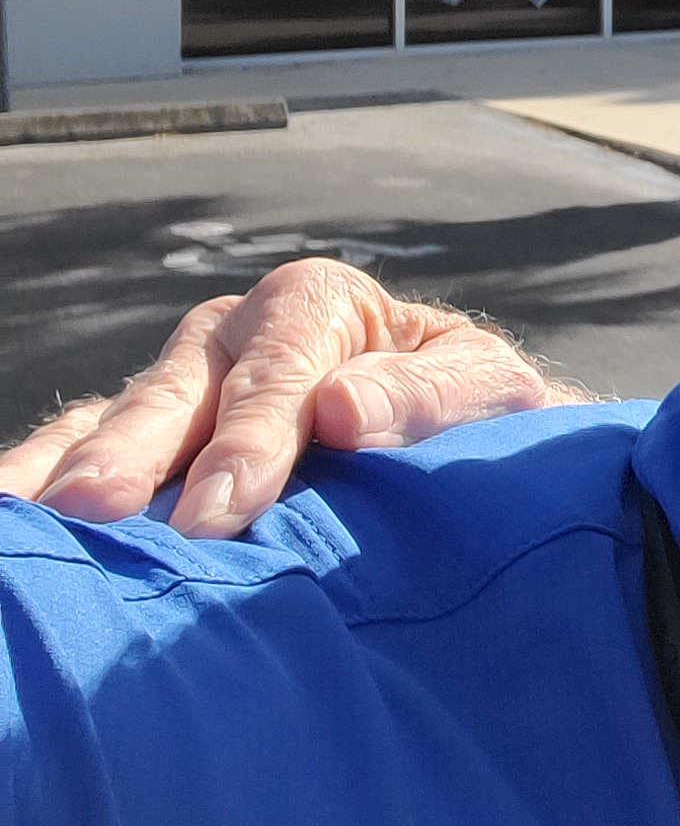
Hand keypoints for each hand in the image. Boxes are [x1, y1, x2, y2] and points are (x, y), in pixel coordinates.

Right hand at [0, 259, 587, 537]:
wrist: (467, 430)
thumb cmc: (478, 412)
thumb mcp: (485, 391)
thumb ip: (426, 397)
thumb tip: (343, 411)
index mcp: (319, 304)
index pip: (278, 371)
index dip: (246, 440)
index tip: (219, 510)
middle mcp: (235, 332)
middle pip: (178, 391)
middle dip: (134, 452)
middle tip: (93, 513)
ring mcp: (183, 381)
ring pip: (114, 418)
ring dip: (68, 467)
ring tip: (29, 521)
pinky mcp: (148, 432)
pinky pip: (81, 447)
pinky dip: (44, 475)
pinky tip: (17, 521)